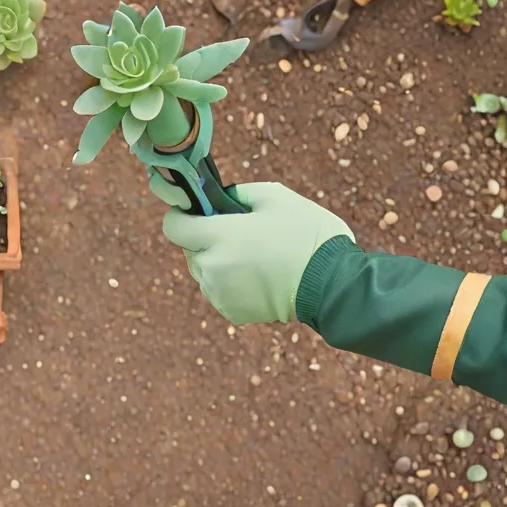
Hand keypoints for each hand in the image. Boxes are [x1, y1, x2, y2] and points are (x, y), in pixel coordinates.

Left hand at [162, 182, 354, 325]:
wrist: (333, 284)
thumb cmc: (307, 235)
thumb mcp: (275, 197)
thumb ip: (238, 193)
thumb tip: (219, 198)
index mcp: (220, 236)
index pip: (173, 227)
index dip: (181, 217)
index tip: (194, 212)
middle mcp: (213, 267)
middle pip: (190, 249)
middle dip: (206, 239)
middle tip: (238, 234)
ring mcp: (220, 293)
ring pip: (203, 271)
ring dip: (218, 261)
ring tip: (253, 257)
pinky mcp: (231, 312)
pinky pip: (218, 291)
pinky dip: (229, 283)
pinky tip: (258, 276)